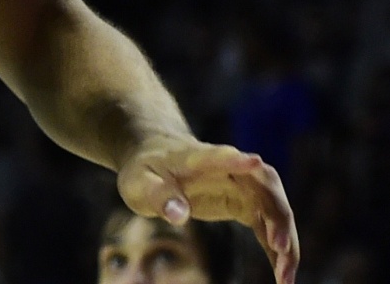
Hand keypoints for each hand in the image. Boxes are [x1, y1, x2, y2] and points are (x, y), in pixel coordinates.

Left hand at [118, 134, 297, 283]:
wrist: (154, 160)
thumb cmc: (145, 171)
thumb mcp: (139, 183)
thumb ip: (159, 196)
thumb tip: (178, 214)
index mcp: (198, 158)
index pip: (219, 155)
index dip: (236, 159)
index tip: (254, 162)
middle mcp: (229, 168)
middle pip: (265, 184)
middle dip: (277, 214)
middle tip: (280, 249)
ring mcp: (240, 185)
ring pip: (275, 207)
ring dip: (286, 238)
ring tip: (286, 277)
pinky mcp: (243, 203)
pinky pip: (269, 226)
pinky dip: (278, 250)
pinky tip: (283, 276)